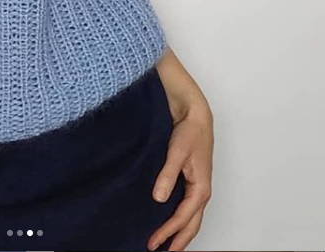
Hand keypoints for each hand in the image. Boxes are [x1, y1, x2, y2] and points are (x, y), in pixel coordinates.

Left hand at [147, 85, 213, 251]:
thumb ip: (167, 174)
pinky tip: (166, 217)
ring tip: (164, 241)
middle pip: (191, 224)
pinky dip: (178, 217)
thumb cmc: (190, 131)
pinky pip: (186, 205)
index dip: (168, 233)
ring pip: (190, 217)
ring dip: (178, 231)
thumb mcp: (177, 152)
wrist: (195, 115)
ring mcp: (197, 186)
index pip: (183, 218)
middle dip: (176, 240)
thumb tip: (159, 198)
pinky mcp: (191, 179)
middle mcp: (201, 191)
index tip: (153, 243)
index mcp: (201, 188)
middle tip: (158, 250)